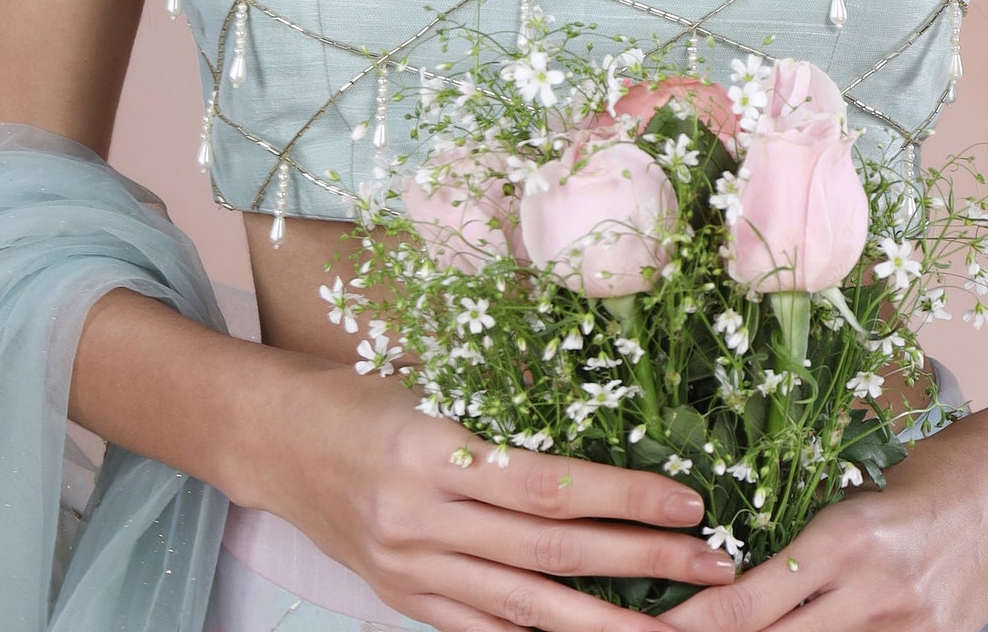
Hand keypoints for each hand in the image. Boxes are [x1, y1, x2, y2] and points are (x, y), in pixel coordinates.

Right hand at [246, 357, 734, 631]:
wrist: (273, 439)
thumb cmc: (360, 391)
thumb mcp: (433, 380)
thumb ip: (505, 408)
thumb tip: (597, 416)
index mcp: (432, 452)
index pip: (549, 487)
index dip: (625, 497)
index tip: (690, 502)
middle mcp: (422, 521)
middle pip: (551, 554)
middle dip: (640, 562)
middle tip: (714, 564)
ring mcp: (411, 570)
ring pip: (526, 607)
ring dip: (606, 621)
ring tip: (674, 628)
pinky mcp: (403, 600)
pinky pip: (484, 627)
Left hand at [656, 419, 987, 631]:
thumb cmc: (928, 474)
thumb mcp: (856, 495)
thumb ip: (809, 547)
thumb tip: (745, 584)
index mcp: (844, 537)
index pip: (751, 602)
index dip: (698, 625)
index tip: (662, 629)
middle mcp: (873, 590)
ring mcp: (909, 627)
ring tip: (744, 631)